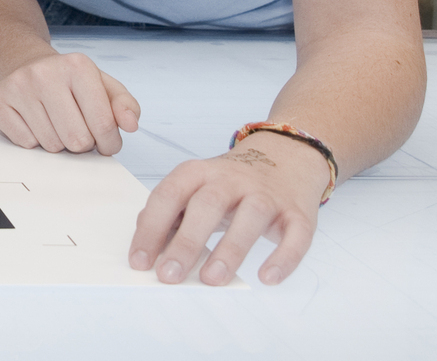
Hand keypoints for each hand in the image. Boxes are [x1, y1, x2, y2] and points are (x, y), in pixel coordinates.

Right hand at [0, 51, 140, 154]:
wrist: (21, 62)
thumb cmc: (67, 80)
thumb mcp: (101, 84)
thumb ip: (124, 104)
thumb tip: (130, 124)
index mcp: (78, 66)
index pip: (105, 125)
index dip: (109, 142)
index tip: (105, 140)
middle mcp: (45, 73)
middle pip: (77, 140)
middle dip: (82, 144)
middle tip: (77, 129)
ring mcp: (18, 86)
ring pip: (51, 145)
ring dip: (58, 143)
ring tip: (55, 123)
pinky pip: (26, 143)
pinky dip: (34, 140)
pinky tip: (34, 121)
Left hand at [130, 133, 326, 284]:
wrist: (285, 156)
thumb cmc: (231, 184)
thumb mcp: (195, 188)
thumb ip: (170, 212)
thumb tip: (146, 242)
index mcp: (198, 172)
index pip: (167, 196)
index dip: (150, 228)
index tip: (139, 261)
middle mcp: (231, 179)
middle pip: (206, 205)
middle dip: (185, 242)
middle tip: (169, 275)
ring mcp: (266, 194)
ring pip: (249, 217)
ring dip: (230, 250)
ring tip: (212, 279)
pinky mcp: (297, 212)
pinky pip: (295, 235)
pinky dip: (284, 257)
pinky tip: (268, 277)